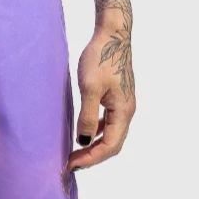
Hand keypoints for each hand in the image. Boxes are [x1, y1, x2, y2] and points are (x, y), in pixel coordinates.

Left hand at [69, 15, 135, 170]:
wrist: (112, 34)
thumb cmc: (101, 57)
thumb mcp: (89, 87)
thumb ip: (88, 116)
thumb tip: (84, 141)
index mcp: (124, 111)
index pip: (110, 146)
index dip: (91, 159)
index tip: (71, 165)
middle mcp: (128, 111)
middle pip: (113, 145)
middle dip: (92, 157)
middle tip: (70, 164)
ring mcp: (124, 105)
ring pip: (112, 135)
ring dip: (94, 147)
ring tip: (75, 154)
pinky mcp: (118, 98)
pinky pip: (109, 124)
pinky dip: (97, 134)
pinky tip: (85, 135)